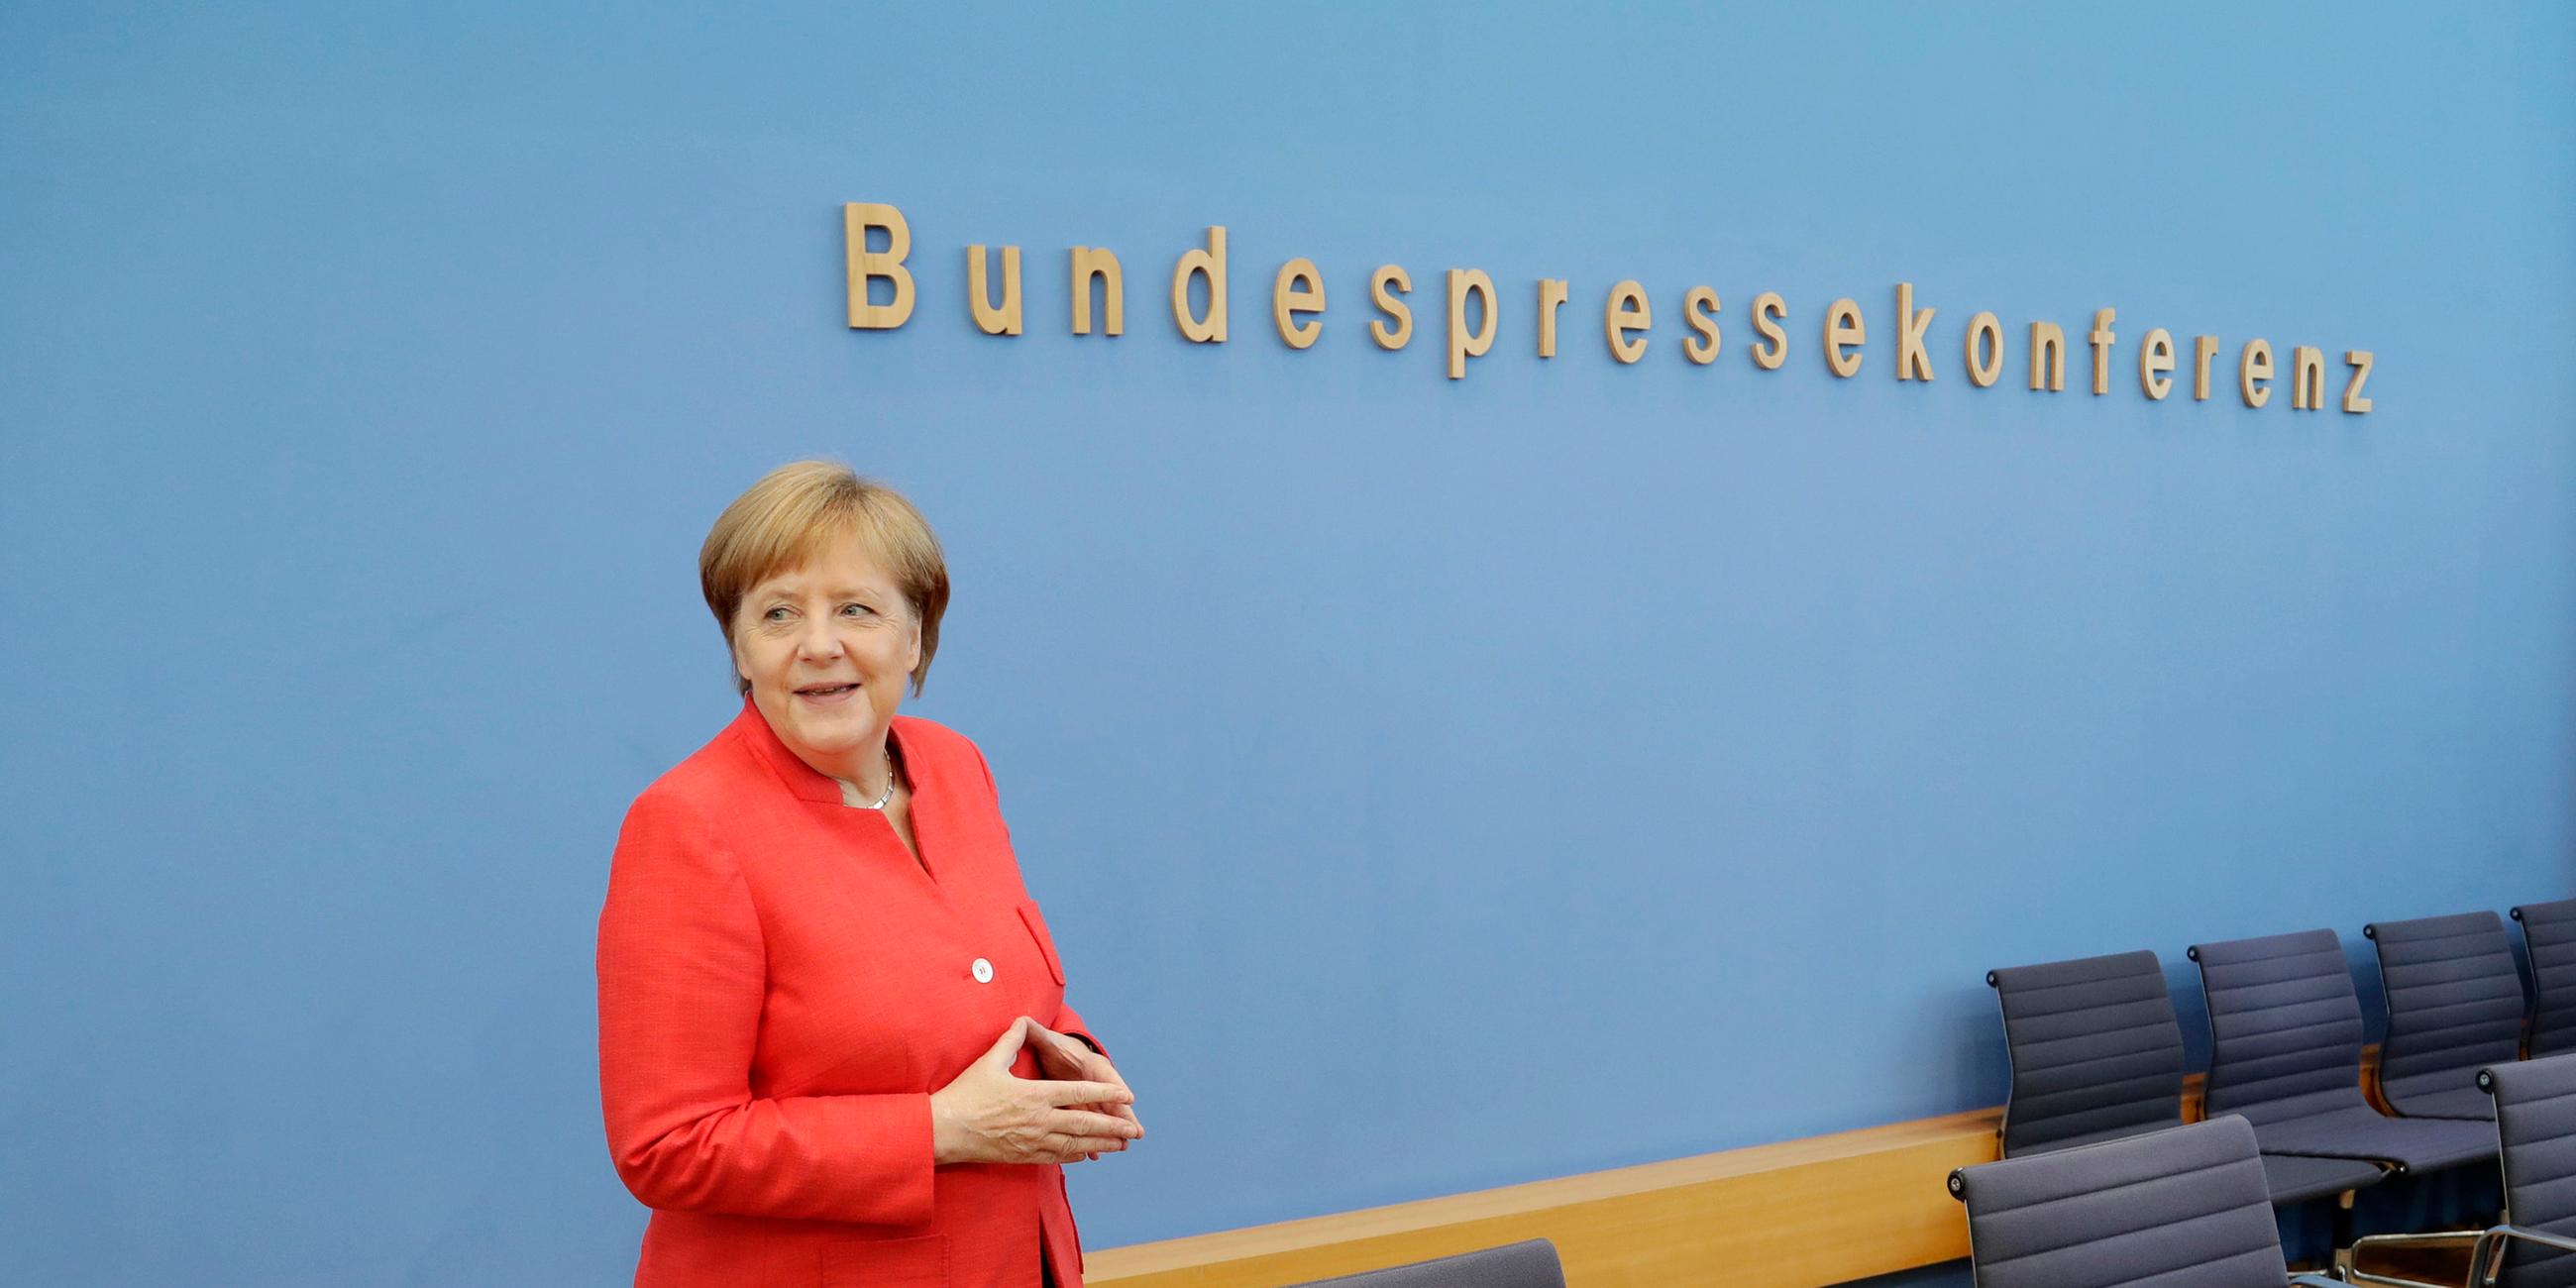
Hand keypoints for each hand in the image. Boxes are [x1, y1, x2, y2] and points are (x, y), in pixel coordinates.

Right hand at [929, 1017, 1140, 1165]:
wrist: (945, 1132)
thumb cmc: (965, 1096)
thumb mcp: (989, 1062)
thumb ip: (1010, 1041)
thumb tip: (1021, 1020)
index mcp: (1034, 1095)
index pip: (1078, 1094)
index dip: (1105, 1094)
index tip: (1126, 1095)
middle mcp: (1039, 1120)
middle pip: (1084, 1124)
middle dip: (1113, 1126)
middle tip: (1134, 1130)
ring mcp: (1032, 1141)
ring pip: (1075, 1145)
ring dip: (1101, 1144)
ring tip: (1120, 1145)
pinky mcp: (1023, 1156)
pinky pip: (1057, 1157)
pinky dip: (1076, 1154)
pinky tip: (1086, 1154)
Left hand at [1026, 1021, 1142, 1160]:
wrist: (1059, 1055)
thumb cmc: (1056, 1048)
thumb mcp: (1047, 1041)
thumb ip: (1036, 1033)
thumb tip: (1023, 1020)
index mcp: (1090, 1065)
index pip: (1105, 1076)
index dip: (1115, 1087)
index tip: (1128, 1098)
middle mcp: (1095, 1083)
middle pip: (1111, 1101)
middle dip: (1123, 1117)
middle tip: (1136, 1132)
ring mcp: (1091, 1099)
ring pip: (1103, 1117)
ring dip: (1112, 1131)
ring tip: (1123, 1147)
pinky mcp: (1083, 1110)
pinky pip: (1090, 1126)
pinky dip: (1093, 1140)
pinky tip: (1095, 1155)